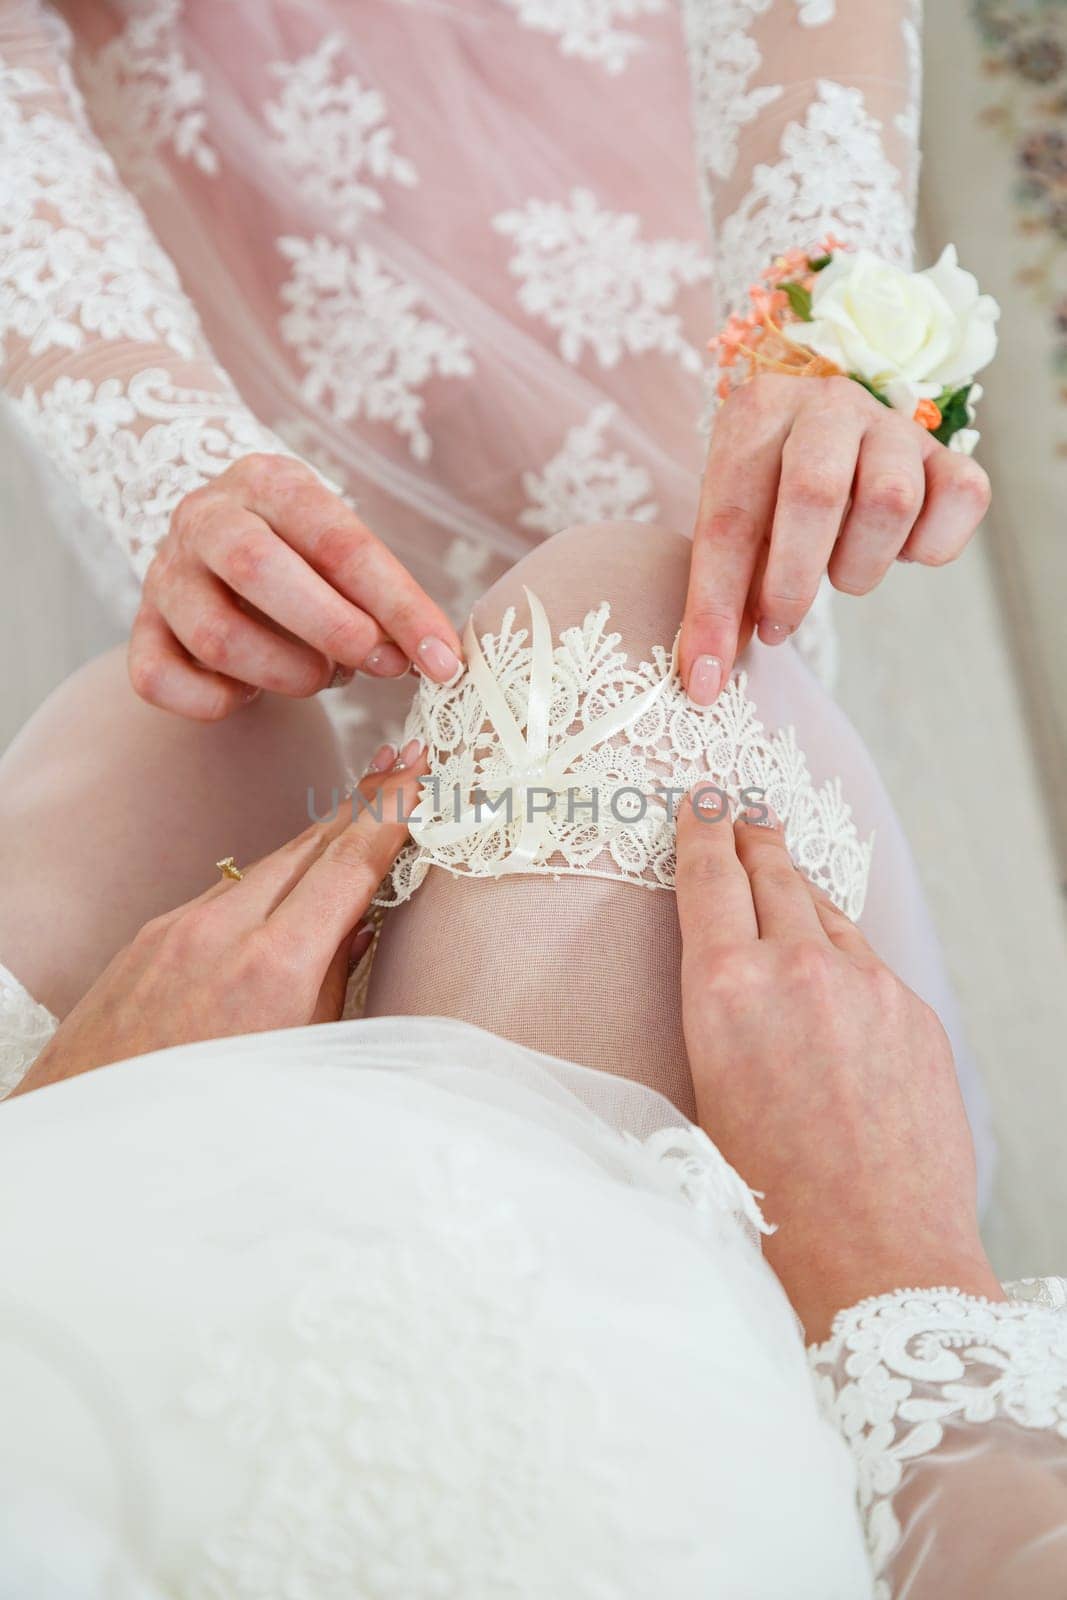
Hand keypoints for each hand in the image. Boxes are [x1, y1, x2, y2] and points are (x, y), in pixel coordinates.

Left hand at [12, 744, 425, 1094]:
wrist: (99, 1132)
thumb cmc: (215, 1120)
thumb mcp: (307, 1058)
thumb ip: (336, 981)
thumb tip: (361, 922)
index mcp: (277, 967)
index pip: (349, 865)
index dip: (391, 811)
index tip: (419, 772)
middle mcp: (225, 932)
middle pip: (309, 846)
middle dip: (361, 804)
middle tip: (402, 763)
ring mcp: (180, 928)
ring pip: (266, 866)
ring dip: (316, 841)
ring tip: (360, 813)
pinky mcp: (150, 937)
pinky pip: (223, 893)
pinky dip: (266, 881)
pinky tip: (289, 885)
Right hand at [129, 455, 463, 718]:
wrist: (218, 548)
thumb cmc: (302, 558)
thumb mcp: (343, 553)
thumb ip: (382, 598)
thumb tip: (432, 658)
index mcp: (269, 483)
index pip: (338, 539)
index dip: (398, 605)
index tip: (443, 658)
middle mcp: (206, 518)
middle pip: (258, 568)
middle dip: (333, 629)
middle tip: (380, 666)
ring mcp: (165, 574)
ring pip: (216, 635)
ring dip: (286, 673)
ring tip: (321, 676)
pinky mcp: (141, 630)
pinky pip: (159, 678)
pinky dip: (216, 701)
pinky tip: (251, 694)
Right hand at [674, 795, 1002, 1339]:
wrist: (875, 1254)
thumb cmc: (770, 1198)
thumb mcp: (707, 1096)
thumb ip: (720, 1018)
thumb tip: (729, 983)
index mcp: (723, 990)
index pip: (708, 879)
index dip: (701, 831)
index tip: (701, 802)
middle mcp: (795, 969)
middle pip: (770, 874)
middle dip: (751, 838)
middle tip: (742, 815)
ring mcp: (864, 986)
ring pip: (824, 912)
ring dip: (798, 887)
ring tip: (782, 869)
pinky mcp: (912, 1012)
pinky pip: (867, 960)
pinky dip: (842, 948)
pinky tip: (832, 960)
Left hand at [679, 374, 991, 704]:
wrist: (825, 435)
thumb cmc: (769, 491)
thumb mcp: (735, 527)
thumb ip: (723, 591)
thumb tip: (708, 676)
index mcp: (756, 414)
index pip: (728, 520)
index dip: (714, 609)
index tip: (705, 681)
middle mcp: (826, 405)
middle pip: (816, 493)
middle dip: (792, 582)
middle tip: (778, 625)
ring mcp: (892, 423)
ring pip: (892, 500)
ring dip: (861, 565)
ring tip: (840, 574)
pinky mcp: (946, 451)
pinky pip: (962, 495)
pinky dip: (933, 544)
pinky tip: (901, 550)